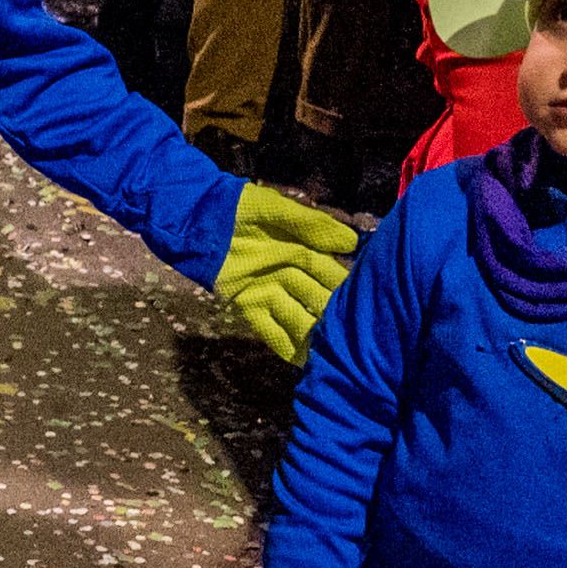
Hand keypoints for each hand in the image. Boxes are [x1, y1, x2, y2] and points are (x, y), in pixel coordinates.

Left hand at [215, 184, 360, 364]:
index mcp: (305, 252)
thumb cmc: (242, 208)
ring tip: (334, 351)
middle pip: (317, 298)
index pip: (331, 272)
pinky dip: (285, 343)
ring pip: (298, 317)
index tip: (366, 301)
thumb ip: (312, 225)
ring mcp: (270, 292)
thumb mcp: (277, 209)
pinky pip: (270, 330)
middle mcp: (291, 275)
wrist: (200, 219)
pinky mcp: (248, 305)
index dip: (345, 286)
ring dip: (314, 334)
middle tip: (354, 333)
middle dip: (333, 313)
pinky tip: (304, 359)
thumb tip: (351, 243)